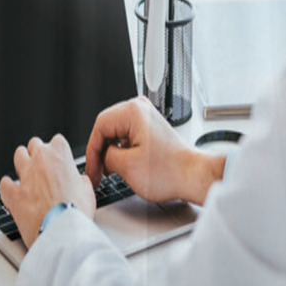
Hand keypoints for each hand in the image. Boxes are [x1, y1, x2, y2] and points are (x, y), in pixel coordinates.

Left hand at [0, 134, 95, 248]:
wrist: (61, 229)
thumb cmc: (76, 210)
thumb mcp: (88, 190)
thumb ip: (80, 180)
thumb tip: (79, 182)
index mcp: (59, 155)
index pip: (57, 140)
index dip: (58, 150)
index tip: (60, 158)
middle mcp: (40, 161)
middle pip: (35, 144)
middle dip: (38, 152)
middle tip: (43, 163)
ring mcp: (25, 176)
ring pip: (18, 155)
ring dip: (22, 161)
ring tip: (27, 170)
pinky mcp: (14, 194)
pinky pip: (5, 183)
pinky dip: (7, 186)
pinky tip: (11, 189)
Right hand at [86, 96, 225, 206]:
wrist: (193, 175)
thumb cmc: (170, 171)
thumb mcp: (127, 167)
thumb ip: (106, 157)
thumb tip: (102, 156)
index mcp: (133, 112)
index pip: (100, 127)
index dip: (92, 151)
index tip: (92, 169)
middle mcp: (140, 109)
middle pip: (106, 127)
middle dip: (101, 152)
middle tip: (98, 173)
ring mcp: (146, 117)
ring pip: (116, 132)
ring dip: (111, 152)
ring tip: (112, 172)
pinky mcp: (150, 127)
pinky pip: (126, 135)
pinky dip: (122, 151)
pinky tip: (122, 166)